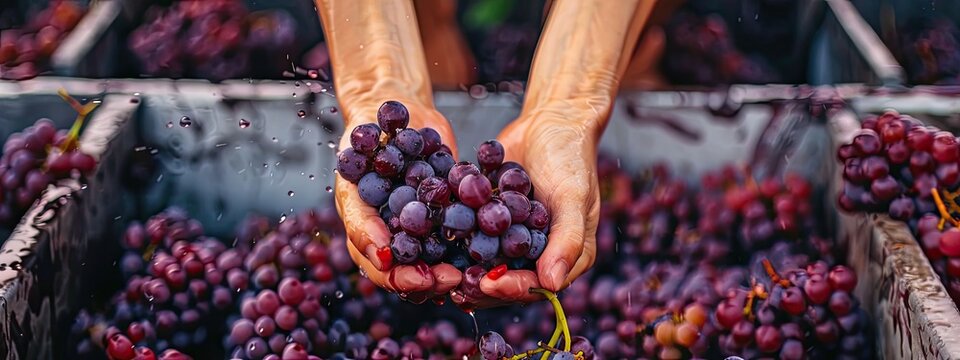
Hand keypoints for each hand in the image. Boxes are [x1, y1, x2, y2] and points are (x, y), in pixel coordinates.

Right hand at [335, 98, 461, 302]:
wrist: (397, 110)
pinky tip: (490, 250)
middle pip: (408, 274)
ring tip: (472, 273)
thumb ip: (361, 212)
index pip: (379, 268)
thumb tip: (382, 254)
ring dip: (452, 271)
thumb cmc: (368, 132)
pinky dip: (471, 247)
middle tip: (454, 279)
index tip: (423, 279)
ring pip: (433, 262)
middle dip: (430, 281)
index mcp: (364, 230)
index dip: (400, 278)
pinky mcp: (444, 212)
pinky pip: (457, 236)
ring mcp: (418, 227)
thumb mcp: (355, 168)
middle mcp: (390, 235)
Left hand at [454, 102, 601, 307]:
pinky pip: (473, 236)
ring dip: (464, 269)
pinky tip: (431, 241)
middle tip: (453, 283)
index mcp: (566, 257)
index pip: (536, 285)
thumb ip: (566, 240)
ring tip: (439, 270)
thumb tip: (552, 285)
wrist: (551, 121)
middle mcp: (539, 254)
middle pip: (507, 281)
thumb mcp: (573, 197)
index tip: (487, 284)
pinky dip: (455, 240)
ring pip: (487, 264)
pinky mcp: (492, 220)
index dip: (511, 288)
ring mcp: (512, 238)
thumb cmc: (571, 158)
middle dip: (480, 286)